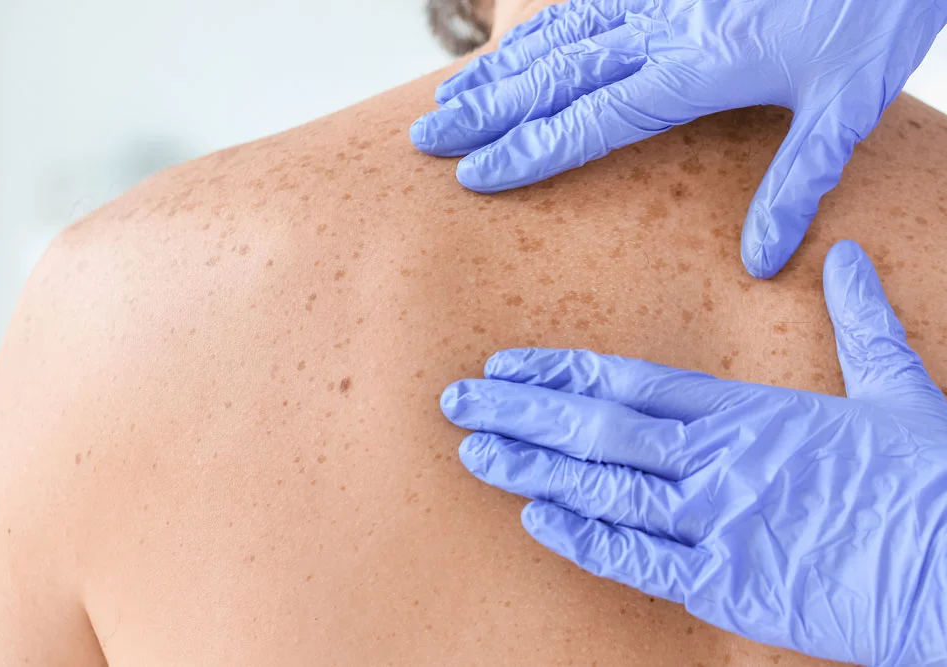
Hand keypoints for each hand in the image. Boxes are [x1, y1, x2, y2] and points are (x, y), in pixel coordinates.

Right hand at [411, 0, 946, 277]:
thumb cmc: (876, 8)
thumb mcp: (847, 104)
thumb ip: (796, 183)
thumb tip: (760, 262)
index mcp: (701, 65)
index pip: (592, 119)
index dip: (528, 150)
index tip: (473, 174)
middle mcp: (667, 26)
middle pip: (556, 76)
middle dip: (486, 111)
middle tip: (427, 137)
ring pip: (560, 35)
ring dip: (501, 70)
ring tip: (448, 97)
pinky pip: (586, 1)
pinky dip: (541, 28)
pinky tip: (512, 47)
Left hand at [440, 241, 946, 665]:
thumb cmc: (933, 480)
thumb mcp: (896, 390)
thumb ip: (860, 325)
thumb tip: (849, 257)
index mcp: (749, 409)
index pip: (630, 378)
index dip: (560, 370)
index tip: (505, 364)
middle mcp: (718, 457)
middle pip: (597, 425)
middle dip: (521, 410)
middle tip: (456, 401)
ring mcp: (718, 521)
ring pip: (602, 486)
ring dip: (531, 467)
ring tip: (473, 452)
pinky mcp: (729, 584)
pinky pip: (638, 558)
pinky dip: (584, 538)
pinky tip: (534, 519)